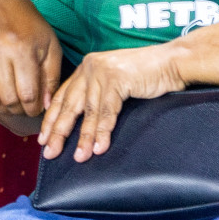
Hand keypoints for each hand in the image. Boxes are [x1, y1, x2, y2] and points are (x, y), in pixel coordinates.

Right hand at [0, 0, 63, 134]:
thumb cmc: (29, 28)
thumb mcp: (50, 48)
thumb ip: (50, 78)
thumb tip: (44, 106)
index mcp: (20, 49)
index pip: (27, 94)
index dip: (33, 108)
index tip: (36, 109)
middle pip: (7, 99)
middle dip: (19, 110)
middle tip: (24, 108)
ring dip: (3, 106)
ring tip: (12, 103)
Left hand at [38, 42, 188, 161]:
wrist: (174, 62)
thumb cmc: (148, 76)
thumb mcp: (115, 84)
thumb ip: (99, 97)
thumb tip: (86, 126)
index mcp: (85, 68)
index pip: (62, 96)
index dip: (52, 118)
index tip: (44, 138)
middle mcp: (88, 68)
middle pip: (68, 105)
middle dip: (58, 131)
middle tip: (50, 152)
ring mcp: (101, 72)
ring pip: (88, 111)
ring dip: (83, 137)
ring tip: (79, 157)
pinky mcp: (117, 78)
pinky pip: (107, 111)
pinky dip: (103, 131)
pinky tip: (99, 147)